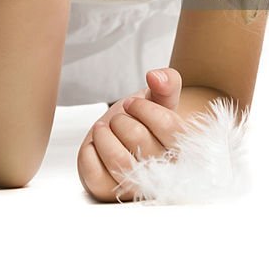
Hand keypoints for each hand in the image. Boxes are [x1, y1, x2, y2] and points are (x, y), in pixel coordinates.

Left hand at [77, 68, 186, 201]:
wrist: (121, 141)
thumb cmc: (144, 120)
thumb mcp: (159, 99)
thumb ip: (166, 84)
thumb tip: (156, 77)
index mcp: (180, 149)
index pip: (168, 126)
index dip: (144, 109)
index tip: (132, 104)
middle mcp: (162, 173)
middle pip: (138, 139)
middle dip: (121, 120)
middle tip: (119, 119)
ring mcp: (135, 185)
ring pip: (117, 160)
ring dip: (104, 135)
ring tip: (104, 129)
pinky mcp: (108, 191)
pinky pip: (93, 172)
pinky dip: (88, 151)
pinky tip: (95, 145)